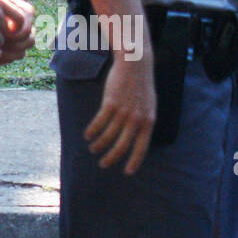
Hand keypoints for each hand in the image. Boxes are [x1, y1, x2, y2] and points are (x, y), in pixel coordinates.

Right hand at [85, 49, 155, 173]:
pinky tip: (88, 136)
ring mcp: (124, 111)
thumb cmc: (140, 85)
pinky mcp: (111, 104)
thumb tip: (136, 137)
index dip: (134, 161)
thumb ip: (143, 120)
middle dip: (111, 157)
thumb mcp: (148, 105)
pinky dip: (92, 131)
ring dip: (99, 145)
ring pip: (108, 136)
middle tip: (103, 164)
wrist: (135, 64)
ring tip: (93, 148)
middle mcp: (137, 118)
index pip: (142, 147)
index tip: (128, 172)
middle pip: (122, 145)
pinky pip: (99, 123)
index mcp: (149, 121)